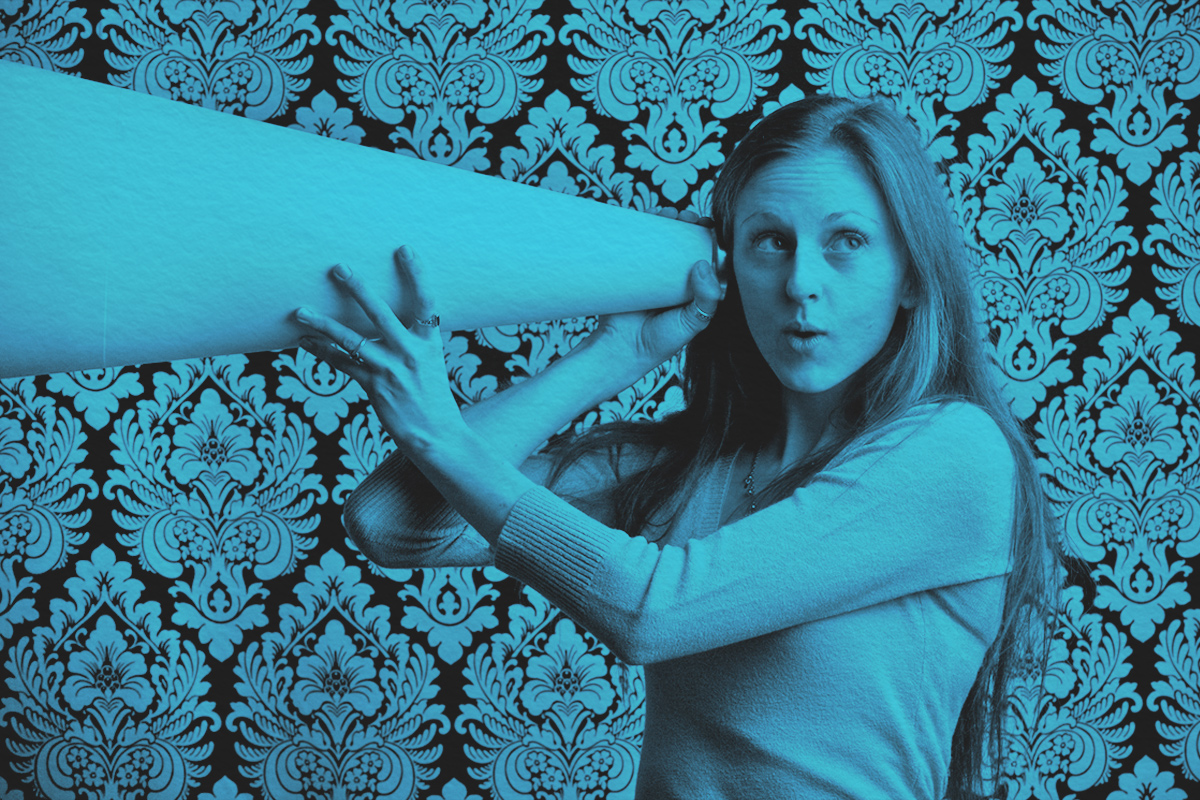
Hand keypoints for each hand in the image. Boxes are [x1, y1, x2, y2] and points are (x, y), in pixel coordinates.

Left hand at [294, 247, 463, 453]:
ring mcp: (391, 370)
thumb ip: (411, 342)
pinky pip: (342, 364)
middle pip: (380, 314)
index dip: (416, 274)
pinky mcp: (374, 387)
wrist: (437, 436)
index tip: (405, 249)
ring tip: (300, 310)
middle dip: (358, 289)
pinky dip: (321, 352)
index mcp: (429, 343)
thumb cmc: (432, 399)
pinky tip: (304, 342)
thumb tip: (388, 323)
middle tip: (338, 268)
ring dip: (323, 324)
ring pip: (351, 340)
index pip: (425, 302)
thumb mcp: (429, 364)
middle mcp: (410, 353)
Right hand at [588, 207, 725, 369]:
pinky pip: (637, 244)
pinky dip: (642, 227)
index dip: (709, 237)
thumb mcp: (693, 321)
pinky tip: (648, 216)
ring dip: (667, 220)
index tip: (708, 225)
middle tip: (686, 217)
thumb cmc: (660, 340)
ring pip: (663, 240)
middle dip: (688, 224)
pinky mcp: (631, 271)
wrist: (622, 349)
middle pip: (685, 242)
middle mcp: (676, 278)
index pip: (706, 256)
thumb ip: (706, 298)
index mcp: (696, 289)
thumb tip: (702, 264)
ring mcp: (653, 273)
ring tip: (669, 213)